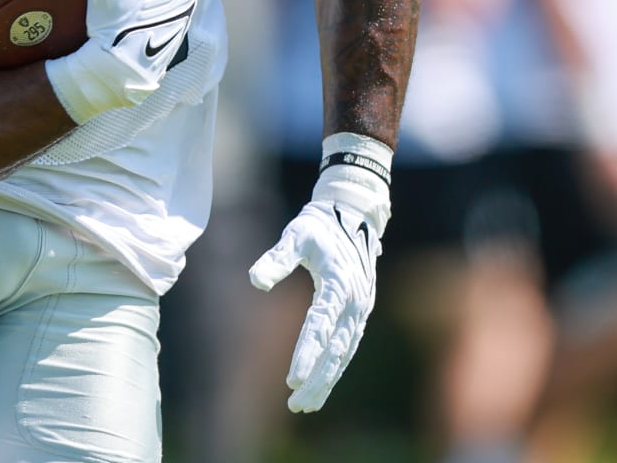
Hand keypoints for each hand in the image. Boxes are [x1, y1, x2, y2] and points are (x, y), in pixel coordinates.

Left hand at [250, 152, 389, 412]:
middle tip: (295, 404)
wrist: (353, 211)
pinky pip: (347, 345)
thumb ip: (277, 257)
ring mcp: (361, 308)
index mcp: (340, 284)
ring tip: (305, 404)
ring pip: (344, 352)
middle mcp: (355, 301)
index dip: (306, 354)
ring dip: (326, 380)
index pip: (320, 327)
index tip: (291, 379)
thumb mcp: (296, 233)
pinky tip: (320, 382)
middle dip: (316, 379)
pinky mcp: (359, 311)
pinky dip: (335, 366)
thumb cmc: (320, 222)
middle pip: (335, 349)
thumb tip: (255, 281)